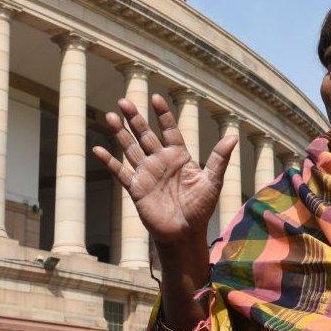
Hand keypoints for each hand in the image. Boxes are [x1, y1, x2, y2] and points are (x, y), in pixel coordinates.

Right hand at [92, 94, 237, 245]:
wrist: (184, 233)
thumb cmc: (200, 208)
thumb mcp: (212, 182)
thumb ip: (218, 159)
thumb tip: (233, 137)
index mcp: (179, 157)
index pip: (169, 130)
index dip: (162, 115)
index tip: (155, 98)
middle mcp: (161, 162)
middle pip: (145, 135)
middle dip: (134, 118)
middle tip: (124, 101)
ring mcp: (147, 174)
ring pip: (130, 148)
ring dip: (120, 133)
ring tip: (110, 116)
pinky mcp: (136, 188)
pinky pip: (120, 172)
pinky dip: (109, 161)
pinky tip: (98, 149)